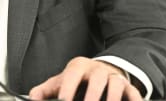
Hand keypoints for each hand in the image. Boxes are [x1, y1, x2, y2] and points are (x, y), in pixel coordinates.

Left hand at [28, 57, 142, 100]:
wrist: (101, 70)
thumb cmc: (78, 79)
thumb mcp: (61, 81)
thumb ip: (45, 90)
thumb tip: (32, 99)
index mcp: (79, 67)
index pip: (73, 74)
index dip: (68, 87)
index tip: (64, 100)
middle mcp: (97, 69)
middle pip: (97, 79)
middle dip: (92, 95)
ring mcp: (114, 77)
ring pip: (116, 84)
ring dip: (112, 98)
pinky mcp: (128, 87)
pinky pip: (133, 92)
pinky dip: (134, 100)